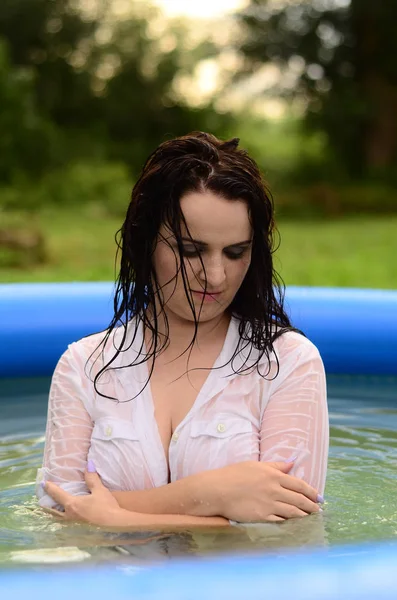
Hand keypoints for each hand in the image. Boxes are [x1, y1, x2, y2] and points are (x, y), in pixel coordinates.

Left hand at [42, 464, 123, 526]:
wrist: (115, 525)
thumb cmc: (106, 506)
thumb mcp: (100, 490)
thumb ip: (92, 478)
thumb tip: (89, 464)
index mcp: (72, 505)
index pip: (57, 494)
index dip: (50, 488)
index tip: (44, 483)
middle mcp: (68, 516)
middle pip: (52, 511)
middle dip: (46, 505)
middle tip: (41, 501)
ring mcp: (72, 526)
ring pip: (58, 520)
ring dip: (53, 515)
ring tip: (51, 512)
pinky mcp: (78, 532)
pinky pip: (65, 526)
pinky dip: (61, 522)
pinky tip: (65, 522)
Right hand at [208, 460, 322, 521]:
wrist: (217, 489)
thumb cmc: (234, 474)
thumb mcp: (255, 465)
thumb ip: (276, 465)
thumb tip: (292, 463)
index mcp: (274, 476)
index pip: (299, 484)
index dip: (312, 492)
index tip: (318, 496)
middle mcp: (274, 490)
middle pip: (299, 499)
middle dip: (312, 505)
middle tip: (318, 509)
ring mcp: (269, 505)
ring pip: (293, 512)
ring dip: (304, 515)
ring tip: (310, 518)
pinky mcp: (262, 517)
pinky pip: (281, 521)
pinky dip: (290, 522)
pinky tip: (295, 524)